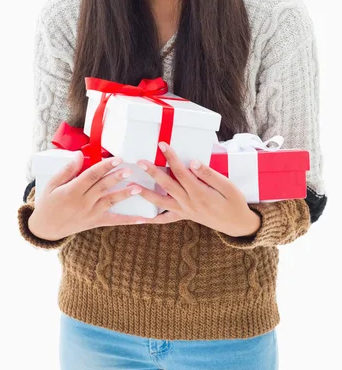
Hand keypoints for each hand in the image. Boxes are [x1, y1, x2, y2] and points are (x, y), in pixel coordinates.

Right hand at [28, 152, 154, 240]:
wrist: (45, 229)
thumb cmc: (48, 203)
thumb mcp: (52, 184)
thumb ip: (67, 170)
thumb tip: (79, 154)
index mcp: (71, 191)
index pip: (90, 176)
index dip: (104, 166)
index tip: (116, 159)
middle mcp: (82, 202)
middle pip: (102, 187)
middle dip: (116, 178)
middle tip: (129, 170)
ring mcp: (90, 213)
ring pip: (110, 202)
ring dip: (124, 195)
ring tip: (137, 188)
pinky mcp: (95, 222)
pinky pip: (114, 220)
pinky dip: (128, 219)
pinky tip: (142, 218)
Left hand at [127, 142, 261, 237]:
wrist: (238, 224)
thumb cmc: (234, 202)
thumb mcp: (228, 186)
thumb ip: (210, 175)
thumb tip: (194, 162)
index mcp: (200, 193)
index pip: (181, 172)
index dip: (171, 157)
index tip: (162, 145)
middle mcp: (189, 203)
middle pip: (167, 185)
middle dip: (153, 172)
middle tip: (140, 161)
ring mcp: (185, 211)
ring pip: (161, 202)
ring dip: (146, 194)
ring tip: (131, 187)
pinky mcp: (184, 216)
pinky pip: (165, 219)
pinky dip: (152, 219)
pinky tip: (140, 218)